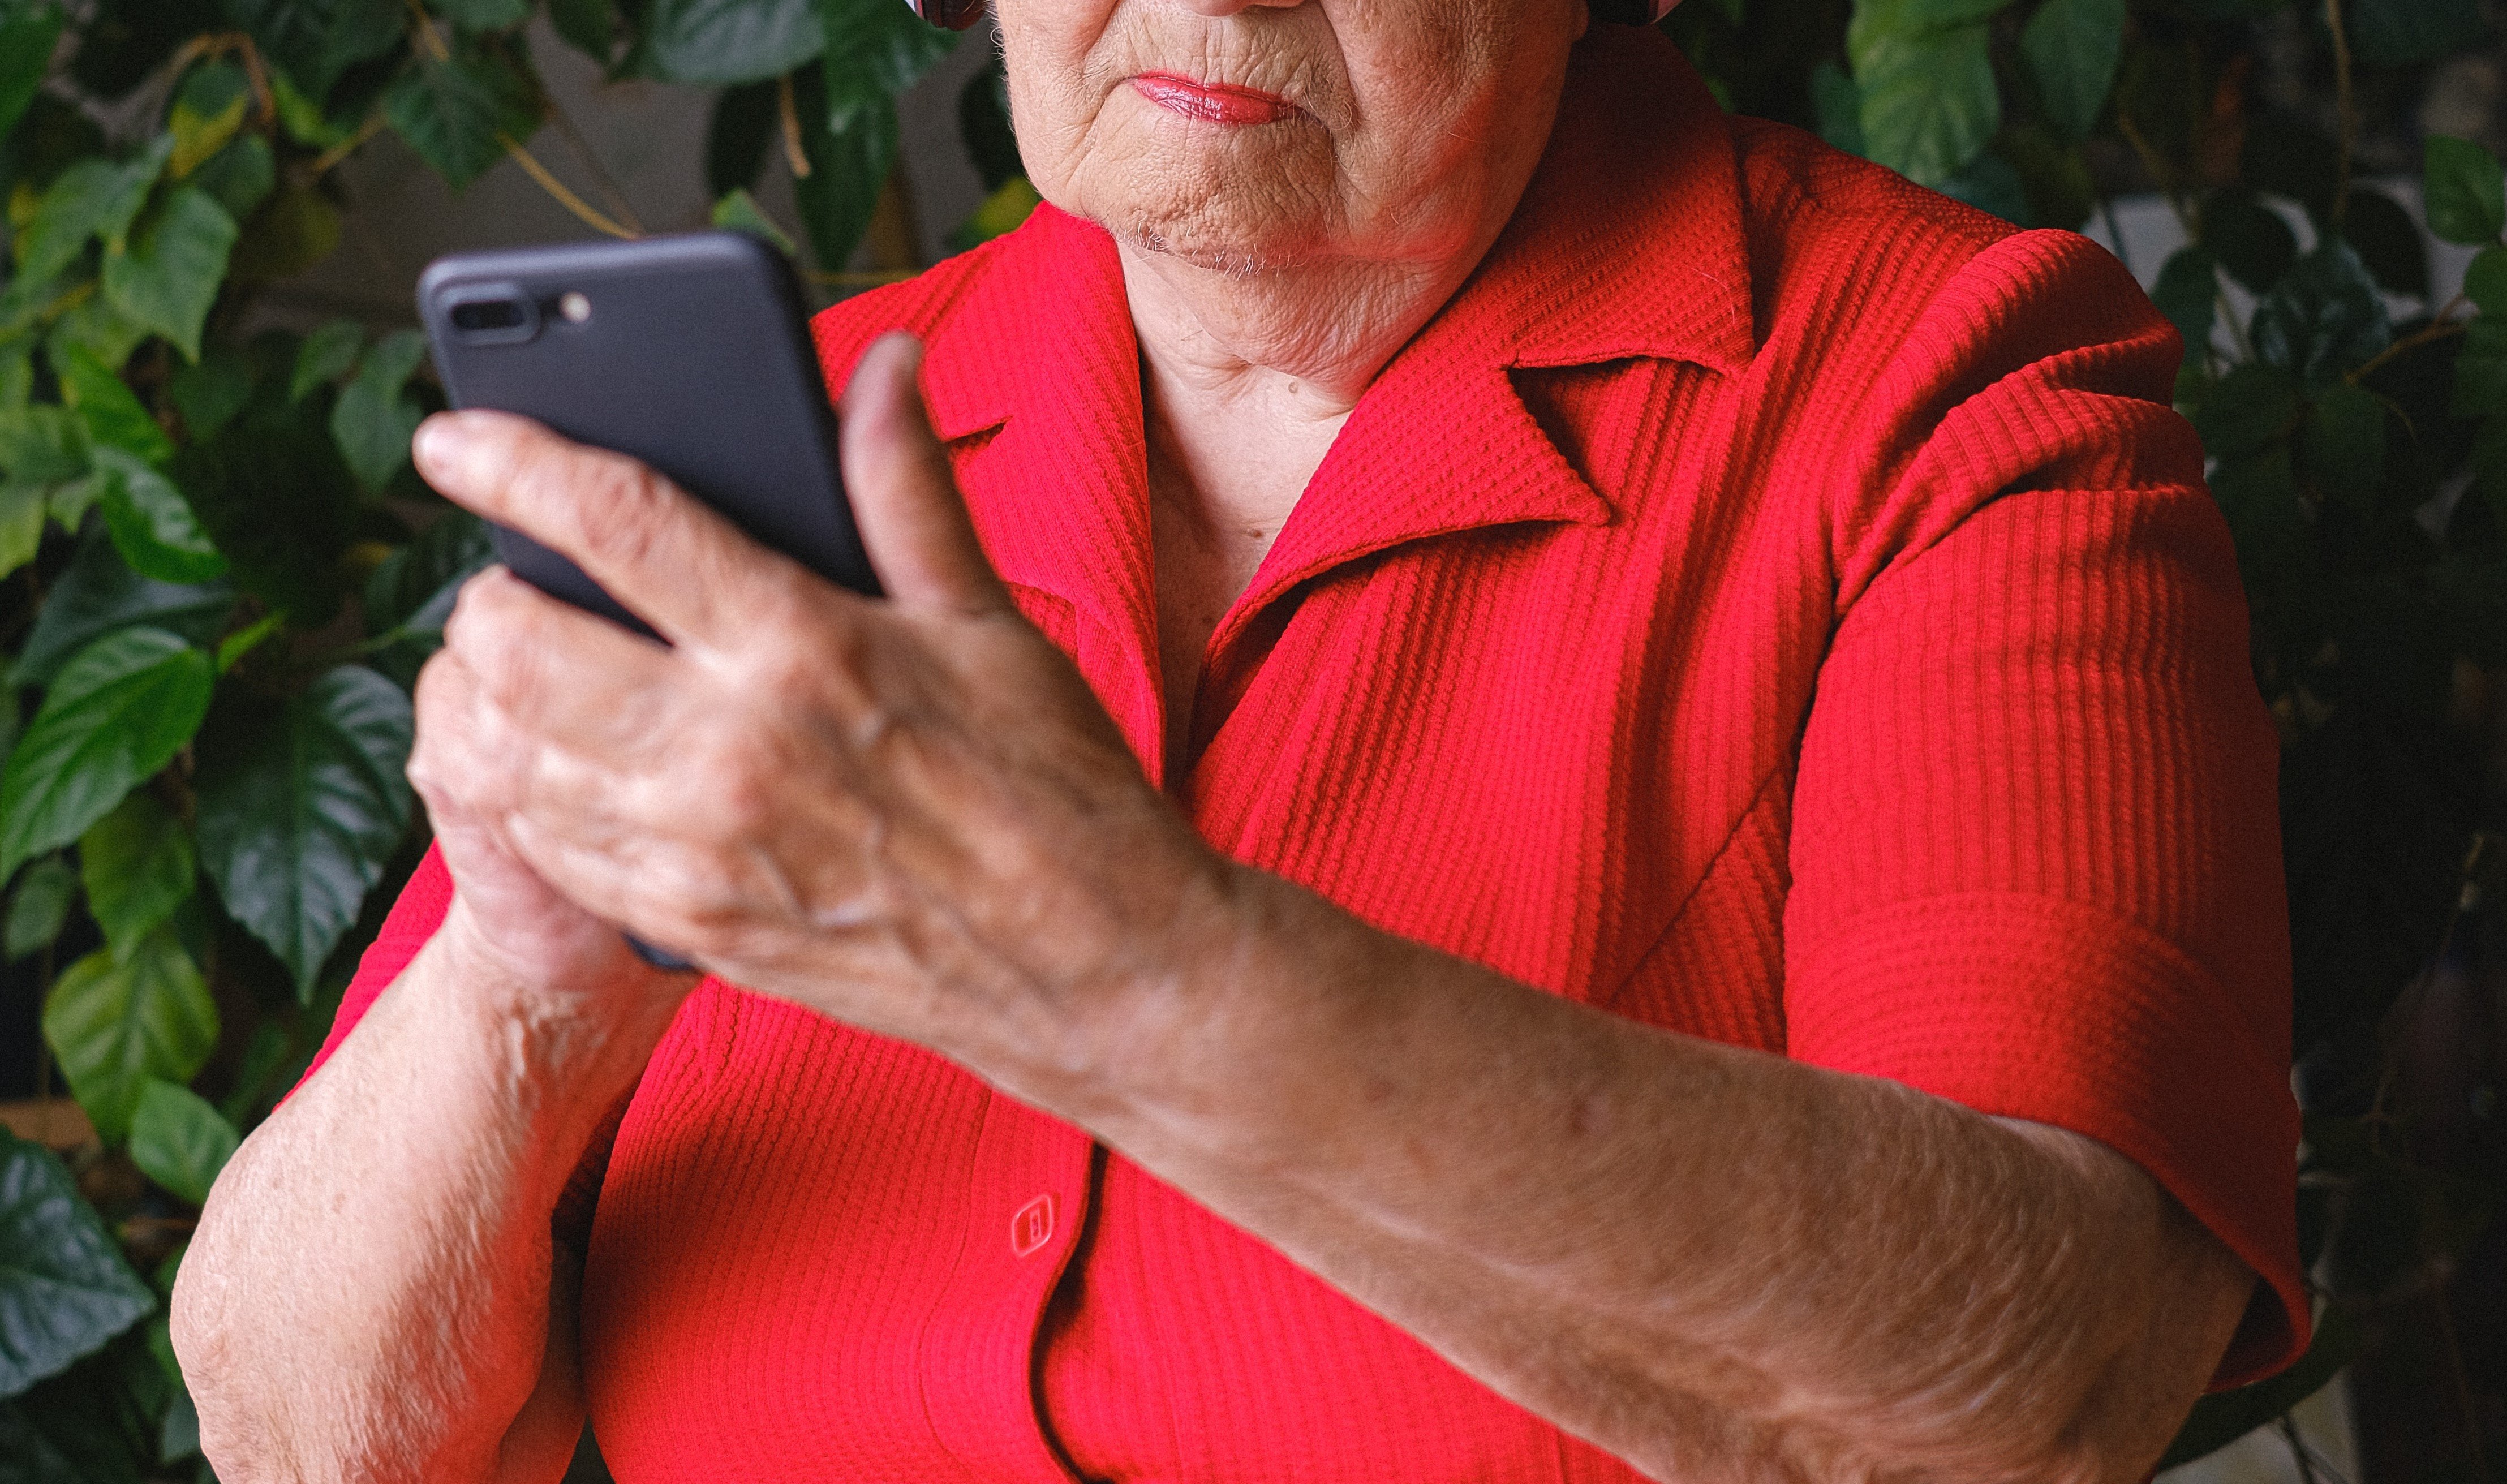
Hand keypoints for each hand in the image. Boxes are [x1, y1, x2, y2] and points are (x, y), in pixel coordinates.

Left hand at [406, 335, 1230, 1084]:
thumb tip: (882, 366)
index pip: (612, 521)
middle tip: (514, 571)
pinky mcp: (693, 925)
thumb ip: (906, 489)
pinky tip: (559, 762)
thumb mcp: (989, 622)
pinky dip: (525, 791)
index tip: (457, 439)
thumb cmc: (1055, 791)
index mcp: (803, 646)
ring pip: (506, 750)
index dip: (514, 462)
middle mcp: (728, 750)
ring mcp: (698, 850)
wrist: (1093, 970)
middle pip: (516, 642)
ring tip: (523, 661)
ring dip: (488, 695)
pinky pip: (547, 847)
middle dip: (487, 589)